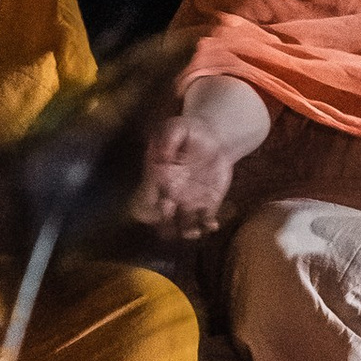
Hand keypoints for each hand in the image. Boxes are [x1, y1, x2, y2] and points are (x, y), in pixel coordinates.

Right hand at [136, 105, 238, 238]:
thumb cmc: (188, 131)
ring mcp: (188, 202)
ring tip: (195, 231)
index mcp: (157, 179)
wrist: (213, 137)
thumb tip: (161, 156)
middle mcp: (170, 195)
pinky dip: (207, 226)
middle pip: (162, 220)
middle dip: (168, 227)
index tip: (164, 204)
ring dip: (187, 232)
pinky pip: (205, 221)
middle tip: (177, 223)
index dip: (152, 208)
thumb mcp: (176, 127)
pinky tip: (213, 224)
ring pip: (182, 226)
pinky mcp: (207, 204)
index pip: (146, 200)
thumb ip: (168, 139)